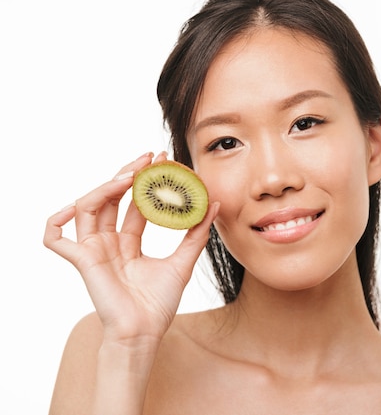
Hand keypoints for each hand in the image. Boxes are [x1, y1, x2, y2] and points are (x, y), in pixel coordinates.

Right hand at [43, 152, 219, 345]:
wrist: (144, 333)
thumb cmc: (158, 304)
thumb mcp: (182, 262)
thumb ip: (196, 234)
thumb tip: (214, 204)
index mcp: (128, 242)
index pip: (133, 203)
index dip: (145, 182)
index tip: (161, 161)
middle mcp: (108, 243)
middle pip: (111, 199)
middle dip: (127, 175)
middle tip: (148, 157)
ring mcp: (93, 250)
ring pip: (88, 208)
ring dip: (105, 188)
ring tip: (129, 175)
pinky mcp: (81, 262)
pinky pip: (55, 239)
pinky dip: (55, 222)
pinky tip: (71, 207)